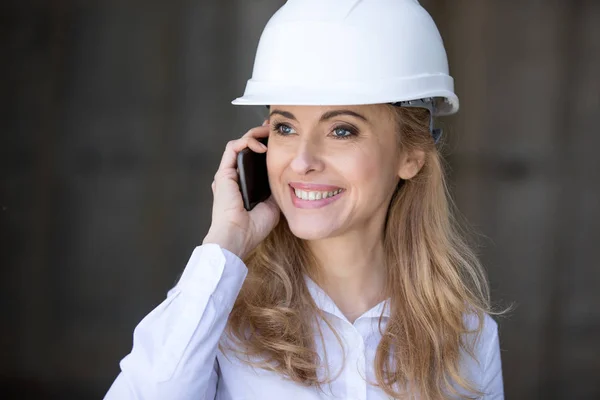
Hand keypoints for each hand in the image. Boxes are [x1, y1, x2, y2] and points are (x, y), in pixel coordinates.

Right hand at [202, 121, 279, 258]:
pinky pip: (233, 148)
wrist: (238, 236)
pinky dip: (246, 142)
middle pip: (247, 149)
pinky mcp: (223, 173)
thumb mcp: (273, 206)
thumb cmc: (253, 228)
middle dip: (261, 135)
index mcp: (246, 186)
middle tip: (275, 130)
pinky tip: (260, 147)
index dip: (267, 148)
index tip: (281, 141)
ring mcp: (228, 174)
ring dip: (254, 134)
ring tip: (268, 132)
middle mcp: (235, 178)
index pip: (256, 160)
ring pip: (240, 144)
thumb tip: (288, 181)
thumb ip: (276, 192)